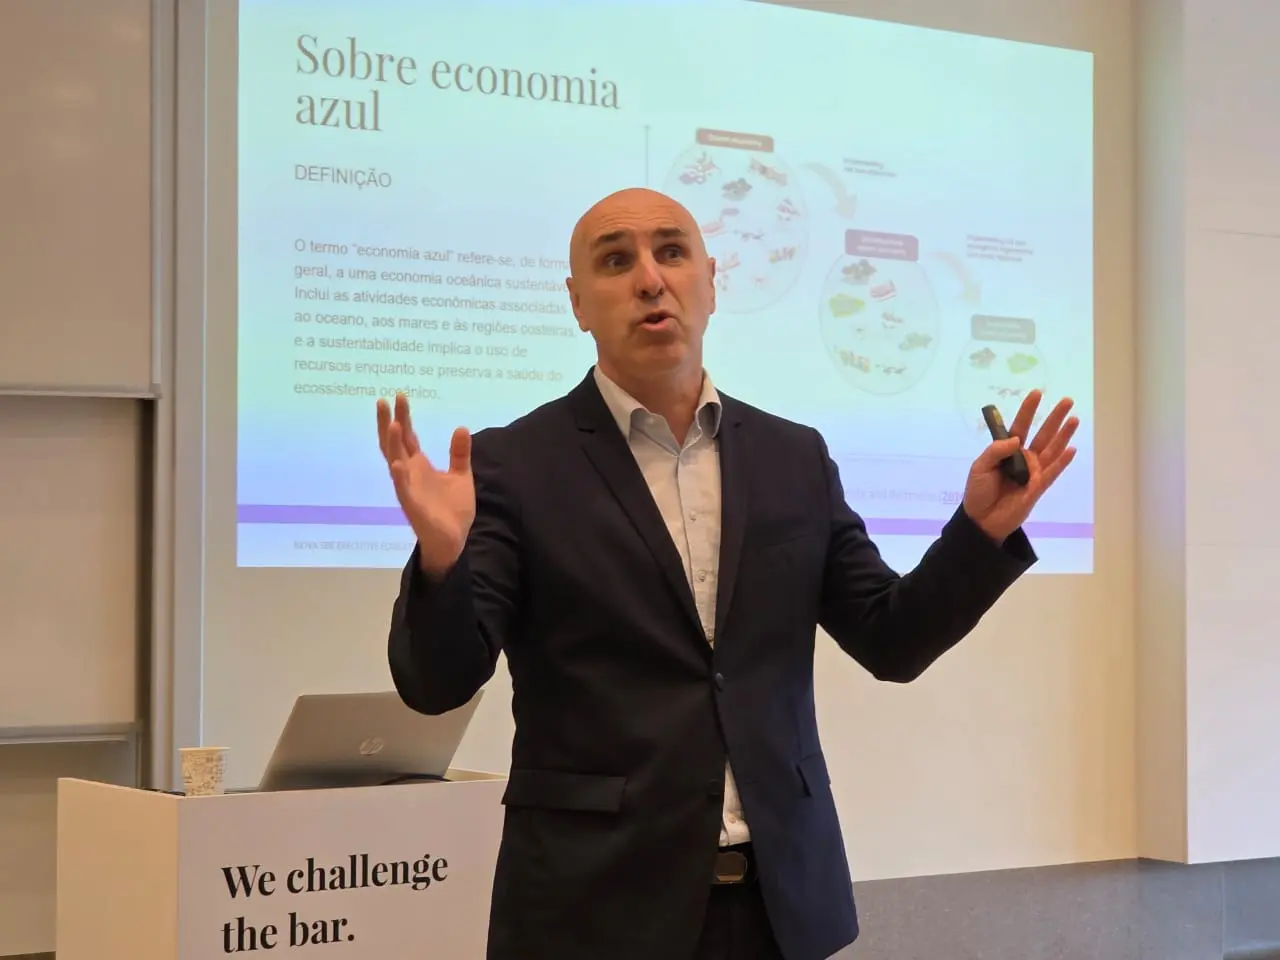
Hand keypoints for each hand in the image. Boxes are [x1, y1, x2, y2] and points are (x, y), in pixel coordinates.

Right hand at [376, 393, 474, 576]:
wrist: (454, 539)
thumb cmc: (453, 509)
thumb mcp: (461, 476)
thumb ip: (459, 454)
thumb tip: (461, 427)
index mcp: (419, 465)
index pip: (408, 436)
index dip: (403, 417)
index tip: (399, 396)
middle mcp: (409, 473)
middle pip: (394, 443)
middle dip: (389, 422)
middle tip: (384, 400)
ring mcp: (408, 488)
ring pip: (394, 462)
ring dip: (391, 444)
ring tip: (390, 424)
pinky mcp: (412, 505)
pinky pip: (403, 489)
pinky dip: (400, 476)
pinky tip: (397, 464)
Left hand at [962, 390, 1077, 542]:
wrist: (981, 520)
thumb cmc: (978, 491)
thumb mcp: (979, 467)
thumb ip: (996, 451)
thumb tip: (1017, 438)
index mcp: (1008, 451)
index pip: (1020, 426)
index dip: (1028, 410)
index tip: (1037, 393)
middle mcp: (1024, 458)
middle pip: (1042, 434)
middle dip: (1054, 418)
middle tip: (1067, 401)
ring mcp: (1033, 472)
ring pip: (1052, 450)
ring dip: (1063, 435)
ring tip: (1074, 419)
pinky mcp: (1038, 487)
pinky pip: (1053, 472)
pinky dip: (1062, 461)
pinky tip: (1072, 449)